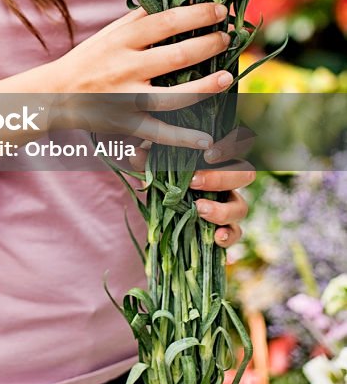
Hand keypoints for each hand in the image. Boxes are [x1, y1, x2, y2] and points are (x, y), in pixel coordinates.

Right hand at [51, 3, 232, 153]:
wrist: (55, 95)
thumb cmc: (88, 59)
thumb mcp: (107, 34)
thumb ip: (137, 19)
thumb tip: (170, 0)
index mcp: (121, 40)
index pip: (166, 22)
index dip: (197, 14)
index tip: (220, 10)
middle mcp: (125, 67)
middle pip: (176, 56)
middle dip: (209, 45)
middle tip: (228, 39)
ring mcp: (126, 98)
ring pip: (173, 96)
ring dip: (205, 87)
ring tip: (227, 78)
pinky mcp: (125, 124)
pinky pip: (159, 132)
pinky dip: (183, 138)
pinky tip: (207, 139)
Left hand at [129, 126, 256, 248]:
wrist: (161, 203)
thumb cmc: (163, 174)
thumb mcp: (154, 164)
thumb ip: (150, 158)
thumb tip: (138, 154)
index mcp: (216, 159)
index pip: (235, 145)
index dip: (228, 148)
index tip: (206, 154)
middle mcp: (228, 181)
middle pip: (245, 174)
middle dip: (220, 178)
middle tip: (194, 182)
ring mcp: (229, 205)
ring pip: (242, 207)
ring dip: (223, 210)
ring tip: (199, 210)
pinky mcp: (224, 228)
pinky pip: (236, 233)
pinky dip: (229, 236)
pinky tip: (216, 238)